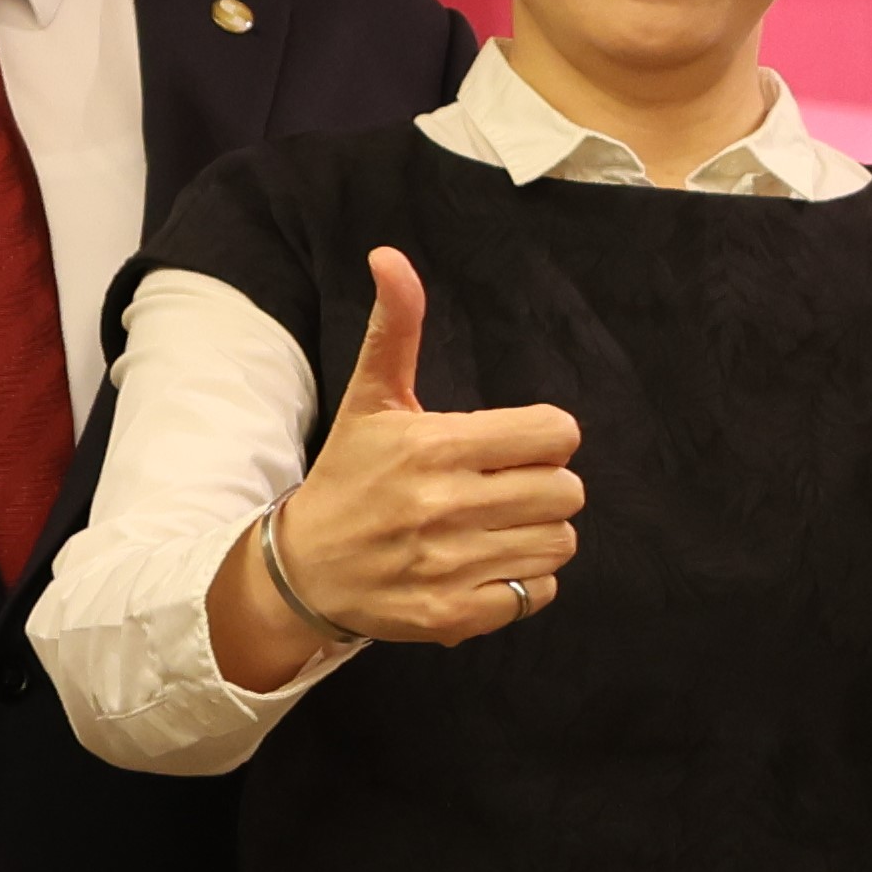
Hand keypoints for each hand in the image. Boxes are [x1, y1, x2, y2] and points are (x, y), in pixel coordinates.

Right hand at [264, 252, 588, 652]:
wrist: (303, 567)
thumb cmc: (350, 476)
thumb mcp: (371, 399)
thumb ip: (397, 329)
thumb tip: (390, 256)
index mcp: (435, 445)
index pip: (556, 434)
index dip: (545, 439)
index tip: (512, 447)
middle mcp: (444, 506)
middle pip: (568, 491)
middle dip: (545, 487)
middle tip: (503, 488)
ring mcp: (450, 564)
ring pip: (560, 542)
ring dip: (538, 534)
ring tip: (495, 526)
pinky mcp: (455, 614)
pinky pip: (540, 593)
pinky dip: (525, 582)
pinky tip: (485, 564)